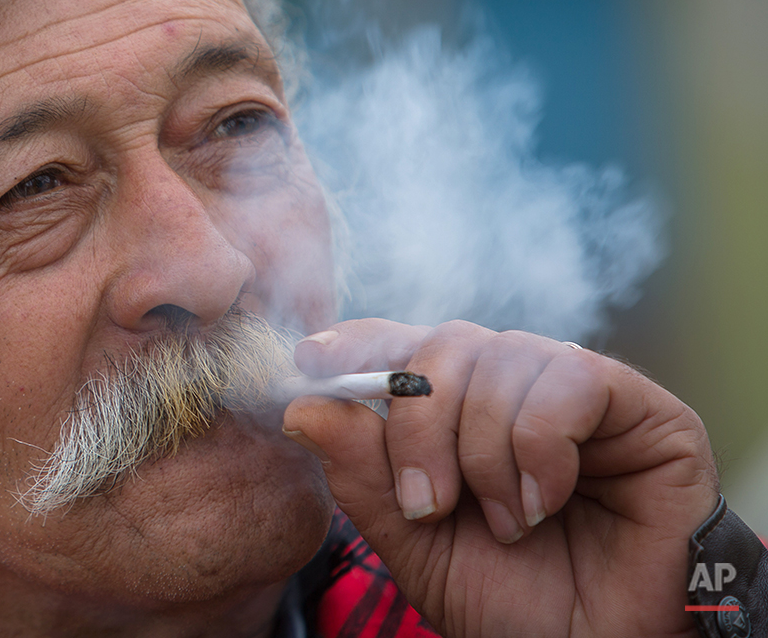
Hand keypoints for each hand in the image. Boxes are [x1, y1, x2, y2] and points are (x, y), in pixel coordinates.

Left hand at [282, 319, 718, 637]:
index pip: (402, 343)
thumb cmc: (515, 603)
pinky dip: (540, 445)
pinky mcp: (645, 409)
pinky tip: (542, 502)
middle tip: (427, 504)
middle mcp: (516, 388)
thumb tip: (302, 406)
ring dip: (483, 450)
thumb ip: (362, 474)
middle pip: (444, 344)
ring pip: (501, 357)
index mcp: (460, 411)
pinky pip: (571, 380)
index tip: (311, 362)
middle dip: (419, 424)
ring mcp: (579, 392)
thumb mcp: (417, 543)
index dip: (357, 344)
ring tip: (505, 522)